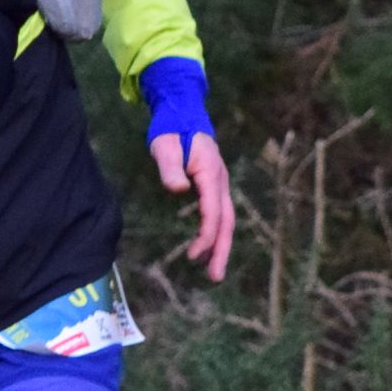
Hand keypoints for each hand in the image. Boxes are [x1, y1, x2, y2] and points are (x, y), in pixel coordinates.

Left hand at [152, 129, 233, 281]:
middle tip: (216, 277)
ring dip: (220, 245)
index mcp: (211, 172)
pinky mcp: (213, 186)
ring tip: (214, 272)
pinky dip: (215, 233)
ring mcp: (218, 183)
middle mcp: (220, 180)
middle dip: (221, 250)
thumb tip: (178, 190)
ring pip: (226, 220)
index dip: (206, 235)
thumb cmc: (171, 130)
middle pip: (227, 221)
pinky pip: (219, 214)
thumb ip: (170, 167)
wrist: (182, 113)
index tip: (194, 255)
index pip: (213, 211)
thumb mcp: (165, 146)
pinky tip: (205, 248)